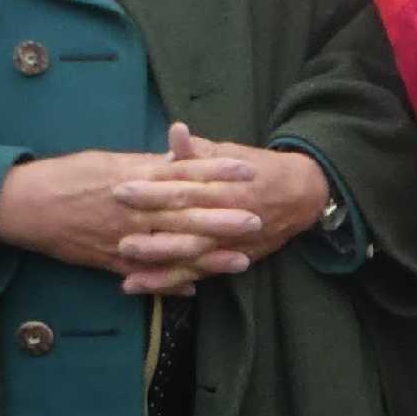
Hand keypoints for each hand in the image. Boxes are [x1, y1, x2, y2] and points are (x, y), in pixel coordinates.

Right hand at [0, 142, 259, 292]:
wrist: (23, 204)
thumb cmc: (67, 176)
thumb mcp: (110, 161)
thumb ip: (148, 163)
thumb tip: (180, 157)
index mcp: (133, 178)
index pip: (183, 172)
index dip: (217, 172)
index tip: (248, 170)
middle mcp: (132, 208)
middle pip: (185, 213)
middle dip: (224, 218)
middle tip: (259, 219)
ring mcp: (122, 237)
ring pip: (171, 248)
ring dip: (207, 257)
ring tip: (241, 261)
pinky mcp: (110, 261)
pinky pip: (145, 274)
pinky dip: (169, 283)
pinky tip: (195, 290)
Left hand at [106, 125, 331, 292]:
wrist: (302, 196)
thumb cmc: (259, 170)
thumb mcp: (231, 154)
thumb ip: (198, 150)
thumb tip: (175, 131)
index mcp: (225, 188)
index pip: (185, 190)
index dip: (153, 190)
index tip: (121, 187)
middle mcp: (227, 219)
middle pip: (184, 224)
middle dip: (148, 226)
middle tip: (114, 225)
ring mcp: (227, 244)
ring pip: (189, 254)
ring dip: (155, 259)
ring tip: (122, 258)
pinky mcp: (226, 261)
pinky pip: (194, 274)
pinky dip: (167, 281)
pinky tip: (137, 284)